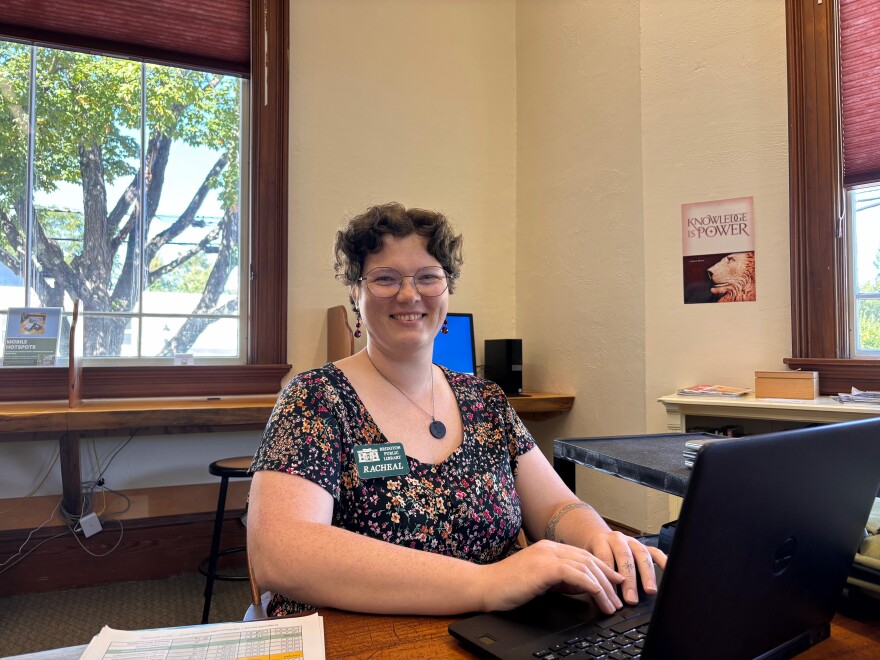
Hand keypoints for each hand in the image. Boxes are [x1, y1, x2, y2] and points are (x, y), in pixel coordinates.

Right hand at [478, 539, 625, 613]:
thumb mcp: (541, 582)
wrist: (484, 586)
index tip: (616, 583)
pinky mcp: (542, 567)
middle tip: (620, 597)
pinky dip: (589, 583)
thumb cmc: (508, 586)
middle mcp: (550, 548)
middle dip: (608, 579)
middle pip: (588, 560)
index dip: (603, 569)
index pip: (583, 556)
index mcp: (549, 549)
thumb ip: (561, 580)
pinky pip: (573, 573)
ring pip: (584, 567)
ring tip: (611, 604)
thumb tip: (584, 586)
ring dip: (603, 587)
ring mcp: (546, 555)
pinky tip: (597, 594)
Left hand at [584, 532, 666, 604]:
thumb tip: (600, 596)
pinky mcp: (643, 545)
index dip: (609, 578)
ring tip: (650, 591)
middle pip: (625, 557)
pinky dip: (663, 561)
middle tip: (631, 599)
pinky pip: (655, 552)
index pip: (606, 559)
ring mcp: (632, 541)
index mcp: (601, 541)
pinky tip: (668, 570)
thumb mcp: (588, 560)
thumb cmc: (593, 553)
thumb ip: (593, 573)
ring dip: (647, 574)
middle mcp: (617, 539)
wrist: (598, 538)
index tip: (612, 596)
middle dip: (629, 580)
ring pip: (641, 555)